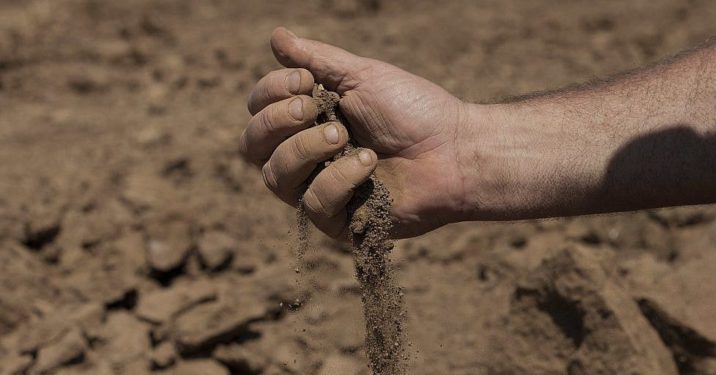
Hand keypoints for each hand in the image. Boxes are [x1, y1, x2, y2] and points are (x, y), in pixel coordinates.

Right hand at [240, 27, 472, 238]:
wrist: (455, 149)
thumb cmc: (414, 110)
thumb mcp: (363, 77)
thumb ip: (317, 60)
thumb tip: (276, 35)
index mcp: (307, 120)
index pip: (259, 111)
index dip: (269, 94)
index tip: (305, 81)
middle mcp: (305, 156)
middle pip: (252, 146)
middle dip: (276, 122)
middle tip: (311, 108)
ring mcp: (319, 189)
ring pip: (275, 177)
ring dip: (305, 149)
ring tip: (344, 136)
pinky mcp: (339, 221)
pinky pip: (314, 203)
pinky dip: (338, 179)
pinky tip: (368, 165)